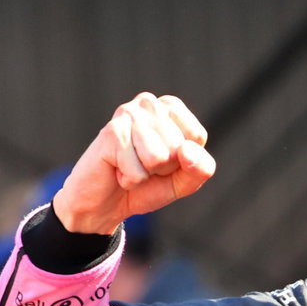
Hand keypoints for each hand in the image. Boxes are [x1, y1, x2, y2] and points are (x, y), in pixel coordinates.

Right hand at [52, 93, 216, 234]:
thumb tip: (187, 151)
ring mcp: (128, 114)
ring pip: (159, 158)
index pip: (197, 138)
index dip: (185, 160)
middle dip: (164, 168)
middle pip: (179, 148)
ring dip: (146, 173)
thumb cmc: (147, 185)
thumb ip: (201, 168)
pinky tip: (117, 170)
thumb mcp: (184, 181)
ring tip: (131, 166)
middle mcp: (150, 103)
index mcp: (171, 108)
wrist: (105, 202)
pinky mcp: (111, 133)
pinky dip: (131, 179)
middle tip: (143, 166)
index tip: (164, 161)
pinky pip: (138, 171)